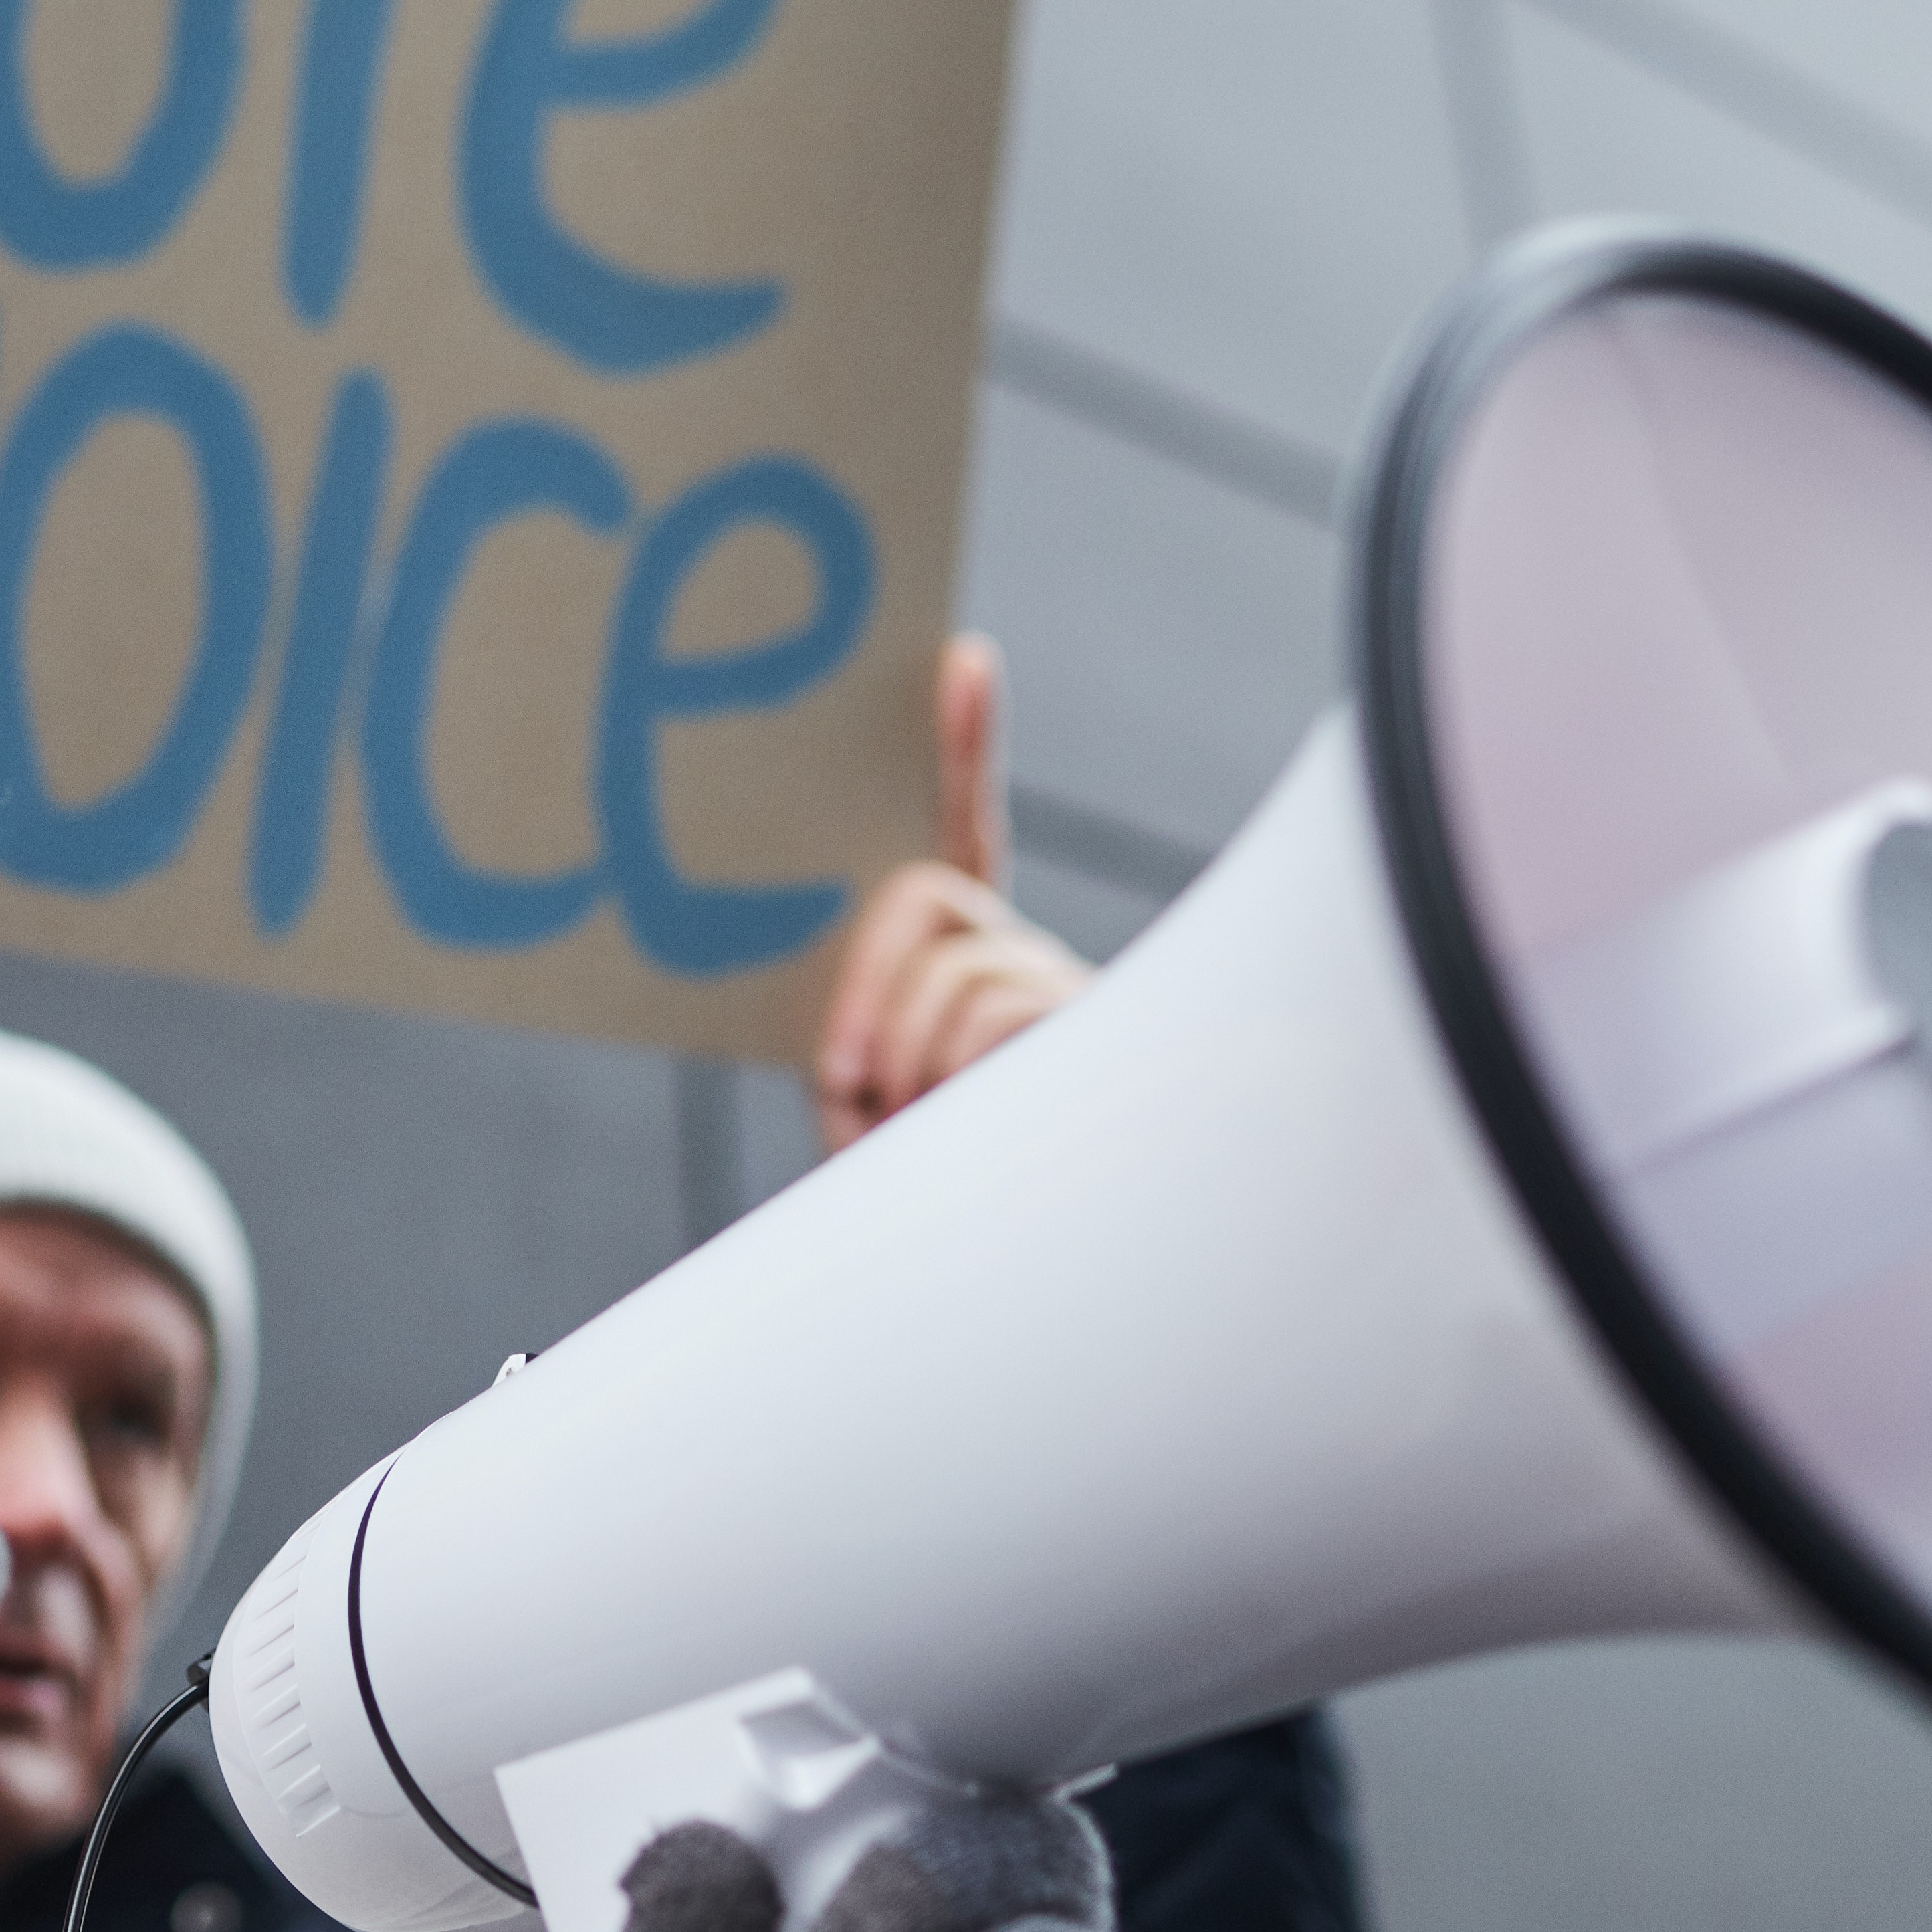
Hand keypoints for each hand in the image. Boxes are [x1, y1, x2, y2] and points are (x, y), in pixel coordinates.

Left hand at [814, 636, 1091, 1150]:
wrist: (955, 1270)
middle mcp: (1016, 956)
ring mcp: (1059, 992)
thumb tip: (841, 1002)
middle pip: (932, 893)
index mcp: (956, 953)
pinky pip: (998, 1012)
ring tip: (916, 1127)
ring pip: (961, 970)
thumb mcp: (858, 1088)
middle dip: (874, 982)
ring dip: (907, 1057)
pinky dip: (949, 1072)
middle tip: (851, 1073)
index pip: (963, 829)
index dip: (964, 744)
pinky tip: (953, 1122)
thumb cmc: (903, 1182)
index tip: (962, 661)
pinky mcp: (1090, 1036)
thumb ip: (855, 1017)